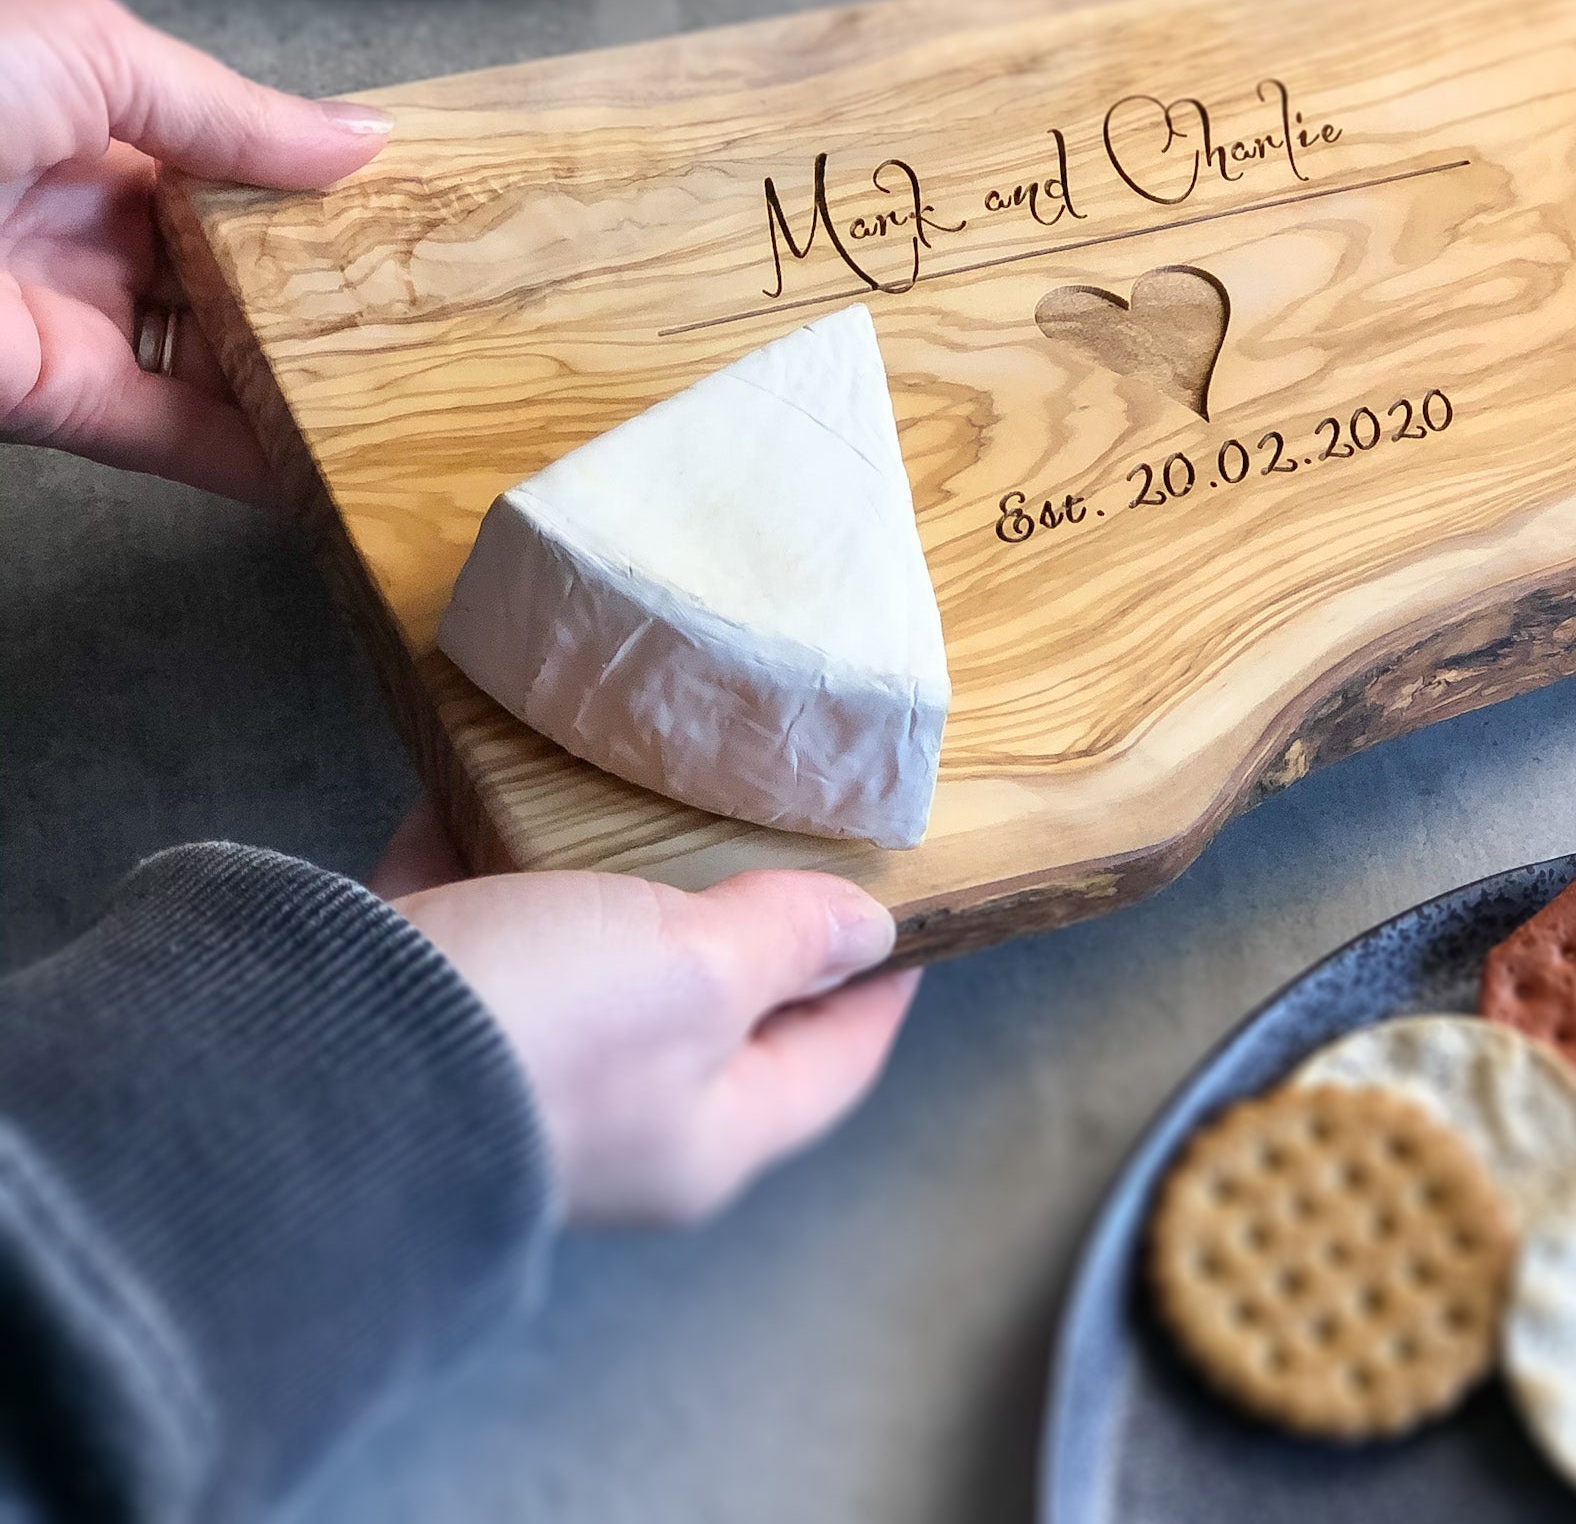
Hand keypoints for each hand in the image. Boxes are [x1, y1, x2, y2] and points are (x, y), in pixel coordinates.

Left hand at [0, 0, 390, 503]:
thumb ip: (230, 113)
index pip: (231, 167)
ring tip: (428, 387)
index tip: (423, 210)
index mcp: (85, 124)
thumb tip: (368, 142)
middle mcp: (85, 223)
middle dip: (334, 287)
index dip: (321, 188)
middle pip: (236, 269)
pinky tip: (341, 461)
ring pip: (218, 357)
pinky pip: (176, 434)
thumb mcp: (87, 54)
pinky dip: (257, 456)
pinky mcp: (56, 400)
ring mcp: (74, 316)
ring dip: (312, 376)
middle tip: (455, 308)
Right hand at [376, 803, 918, 1223]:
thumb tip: (868, 935)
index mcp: (708, 1131)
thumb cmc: (549, 1028)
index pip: (835, 1060)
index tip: (914, 914)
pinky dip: (487, 846)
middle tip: (780, 827)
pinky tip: (500, 782)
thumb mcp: (699, 972)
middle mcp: (618, 1114)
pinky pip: (476, 907)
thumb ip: (784, 941)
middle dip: (746, 924)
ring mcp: (518, 1061)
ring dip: (610, 878)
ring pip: (588, 953)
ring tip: (649, 788)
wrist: (321, 1060)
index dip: (882, 986)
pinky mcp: (427, 1002)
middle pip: (715, 1009)